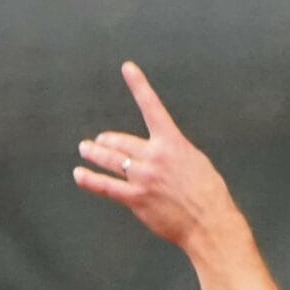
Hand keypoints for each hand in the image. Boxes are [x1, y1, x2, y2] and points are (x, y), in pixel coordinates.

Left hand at [73, 61, 239, 253]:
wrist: (210, 222)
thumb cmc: (209, 195)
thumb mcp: (196, 162)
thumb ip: (174, 153)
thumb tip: (161, 153)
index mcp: (172, 143)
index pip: (152, 108)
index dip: (139, 85)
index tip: (127, 68)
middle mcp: (155, 156)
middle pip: (122, 142)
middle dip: (107, 141)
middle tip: (98, 141)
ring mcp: (143, 178)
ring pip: (111, 161)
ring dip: (94, 153)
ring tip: (85, 149)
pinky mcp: (136, 199)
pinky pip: (106, 187)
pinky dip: (90, 180)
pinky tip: (80, 174)